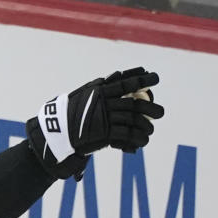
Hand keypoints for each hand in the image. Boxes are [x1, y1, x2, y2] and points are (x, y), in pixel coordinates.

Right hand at [26, 67, 164, 178]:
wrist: (56, 133)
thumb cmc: (70, 114)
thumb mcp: (84, 94)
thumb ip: (101, 87)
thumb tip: (118, 75)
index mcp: (100, 90)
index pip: (125, 82)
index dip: (142, 80)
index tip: (155, 78)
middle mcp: (103, 102)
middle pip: (134, 103)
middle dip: (150, 108)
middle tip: (161, 113)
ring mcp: (104, 118)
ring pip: (133, 120)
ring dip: (145, 126)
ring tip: (150, 130)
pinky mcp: (104, 134)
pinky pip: (127, 135)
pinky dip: (137, 139)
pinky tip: (143, 141)